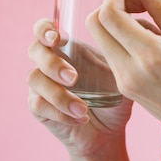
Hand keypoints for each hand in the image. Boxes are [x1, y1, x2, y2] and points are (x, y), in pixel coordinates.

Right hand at [27, 19, 131, 160]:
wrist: (109, 131)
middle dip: (51, 62)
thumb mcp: (120, 72)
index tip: (58, 38)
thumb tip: (125, 31)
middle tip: (74, 77)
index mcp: (68, 48)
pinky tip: (81, 117)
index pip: (44, 29)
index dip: (44, 29)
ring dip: (58, 93)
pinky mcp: (39, 108)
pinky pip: (38, 104)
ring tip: (83, 107)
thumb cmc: (115, 95)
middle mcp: (50, 62)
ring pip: (35, 79)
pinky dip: (60, 111)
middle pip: (34, 50)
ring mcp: (42, 85)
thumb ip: (118, 53)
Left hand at [87, 0, 160, 160]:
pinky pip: (114, 53)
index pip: (110, 13)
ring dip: (120, 19)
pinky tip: (155, 40)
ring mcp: (125, 83)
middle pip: (96, 23)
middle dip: (113, 2)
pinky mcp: (127, 89)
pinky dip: (125, 37)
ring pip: (104, 38)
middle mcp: (129, 71)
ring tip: (157, 22)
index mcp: (149, 57)